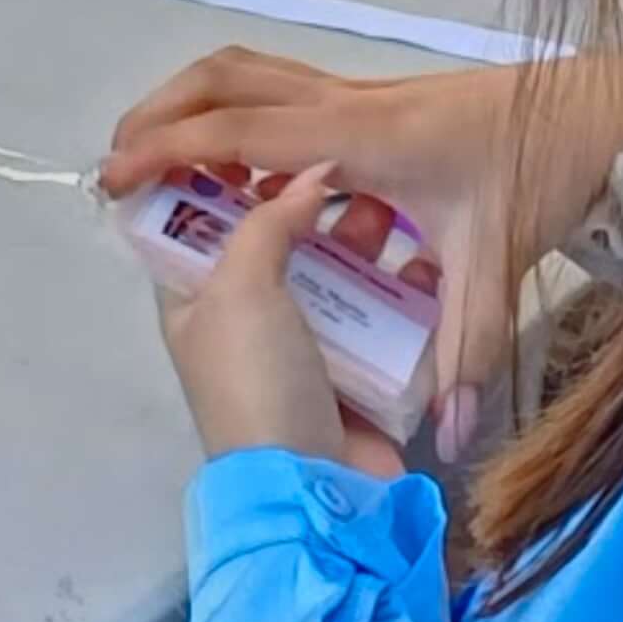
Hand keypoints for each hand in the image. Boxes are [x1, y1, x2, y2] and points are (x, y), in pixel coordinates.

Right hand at [111, 43, 622, 455]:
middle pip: (224, 79)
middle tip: (124, 161)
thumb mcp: (498, 266)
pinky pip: (289, 96)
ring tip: (174, 168)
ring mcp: (360, 94)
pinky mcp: (375, 101)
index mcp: (360, 138)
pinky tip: (266, 191)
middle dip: (161, 111)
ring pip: (252, 73)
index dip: (166, 150)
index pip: (239, 133)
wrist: (600, 109)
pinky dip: (253, 125)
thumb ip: (467, 349)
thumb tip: (452, 433)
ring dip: (201, 107)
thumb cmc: (541, 172)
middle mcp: (346, 103)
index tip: (113, 176)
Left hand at [154, 163, 399, 472]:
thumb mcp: (240, 287)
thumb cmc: (256, 377)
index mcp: (196, 298)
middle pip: (280, 242)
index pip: (201, 222)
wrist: (317, 486)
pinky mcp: (360, 370)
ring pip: (337, 273)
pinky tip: (426, 263)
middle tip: (351, 172)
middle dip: (315, 207)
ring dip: (364, 242)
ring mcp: (305, 345)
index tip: (272, 135)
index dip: (229, 179)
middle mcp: (246, 318)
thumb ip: (266, 221)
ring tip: (394, 211)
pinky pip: (382, 317)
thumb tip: (307, 173)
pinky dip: (402, 292)